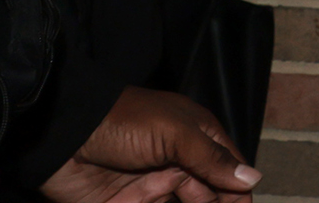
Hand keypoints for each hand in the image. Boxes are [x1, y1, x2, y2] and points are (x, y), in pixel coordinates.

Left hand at [41, 87, 255, 202]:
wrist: (64, 136)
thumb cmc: (126, 124)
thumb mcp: (175, 134)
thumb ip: (212, 159)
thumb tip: (254, 180)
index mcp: (195, 138)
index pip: (228, 167)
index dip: (239, 189)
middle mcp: (178, 163)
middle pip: (207, 193)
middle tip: (190, 198)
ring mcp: (151, 186)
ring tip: (155, 193)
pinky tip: (143, 199)